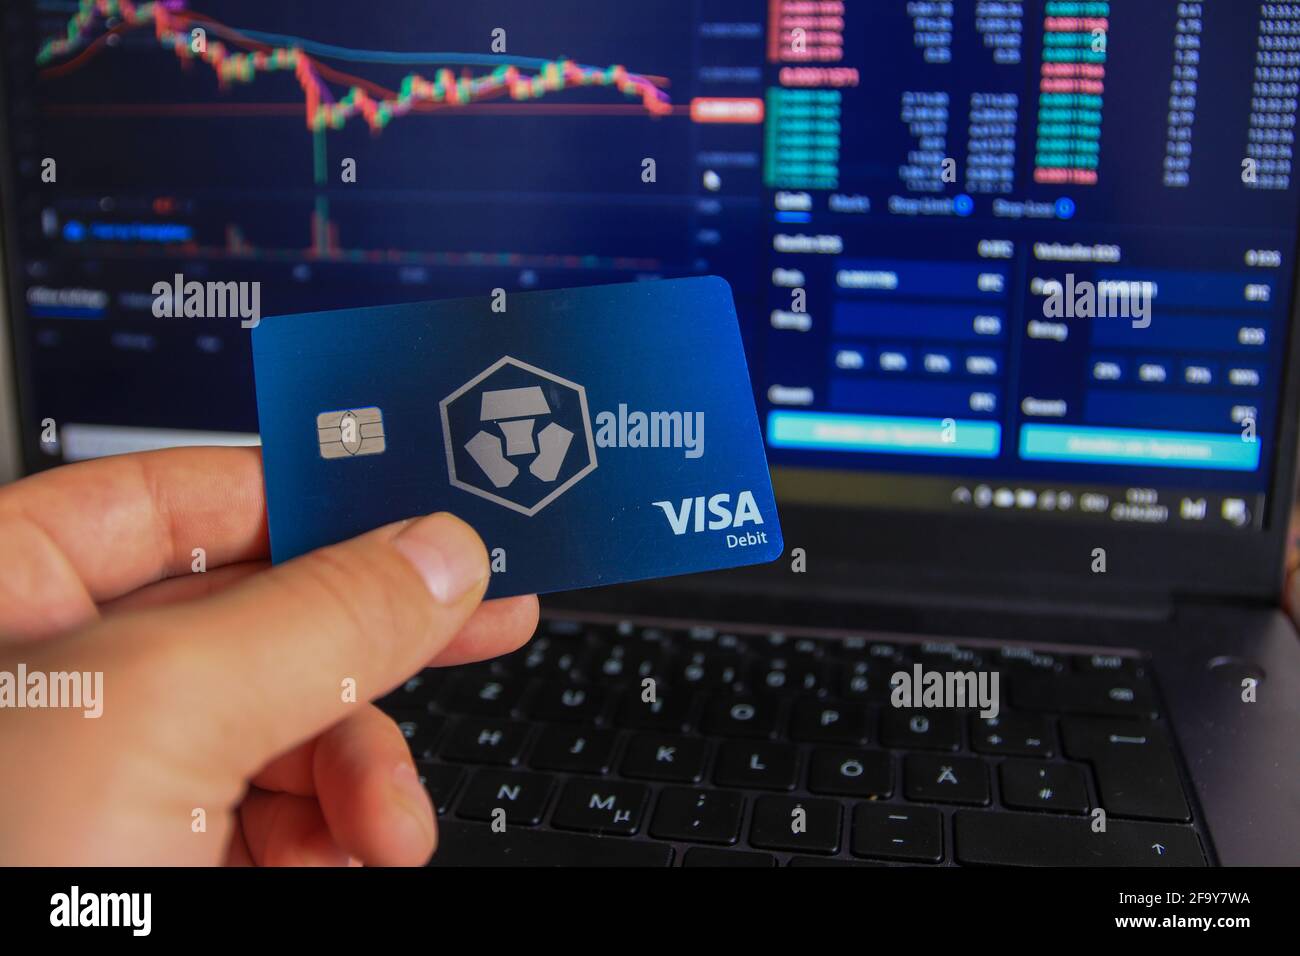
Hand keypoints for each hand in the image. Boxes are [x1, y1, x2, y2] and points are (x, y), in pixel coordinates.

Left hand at [0, 446, 536, 864]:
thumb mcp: (156, 718)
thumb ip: (315, 619)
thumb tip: (433, 556)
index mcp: (8, 596)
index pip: (179, 494)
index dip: (304, 490)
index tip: (419, 501)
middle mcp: (64, 682)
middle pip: (264, 614)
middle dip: (376, 642)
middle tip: (484, 615)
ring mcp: (120, 780)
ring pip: (294, 726)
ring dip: (365, 775)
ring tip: (388, 830)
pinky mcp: (167, 859)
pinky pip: (290, 816)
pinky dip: (341, 839)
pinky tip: (353, 861)